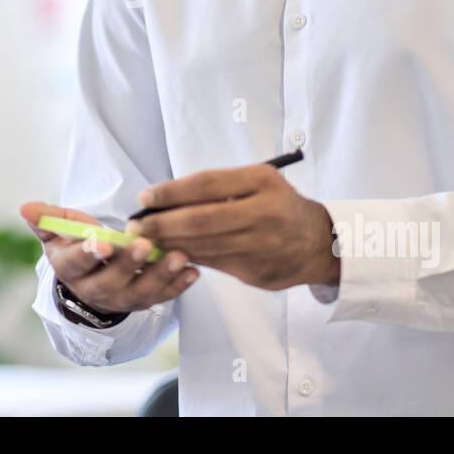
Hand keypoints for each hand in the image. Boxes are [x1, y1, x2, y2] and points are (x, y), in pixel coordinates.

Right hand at [19, 201, 199, 314]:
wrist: (91, 275)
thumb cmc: (76, 243)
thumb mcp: (59, 230)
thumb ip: (47, 218)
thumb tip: (24, 206)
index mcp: (70, 268)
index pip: (77, 263)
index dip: (89, 253)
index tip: (103, 242)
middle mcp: (93, 290)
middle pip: (111, 282)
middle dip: (129, 265)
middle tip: (145, 245)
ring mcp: (120, 299)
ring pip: (140, 293)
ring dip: (161, 276)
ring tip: (179, 257)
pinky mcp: (143, 302)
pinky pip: (161, 297)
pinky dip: (178, 286)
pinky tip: (192, 271)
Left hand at [124, 163, 338, 290]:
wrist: (318, 243)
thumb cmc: (277, 205)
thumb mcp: (258, 182)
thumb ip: (219, 187)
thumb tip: (165, 199)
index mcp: (261, 181)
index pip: (206, 184)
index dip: (171, 192)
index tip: (145, 197)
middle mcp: (263, 212)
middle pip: (201, 219)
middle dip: (162, 224)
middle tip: (136, 227)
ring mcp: (261, 245)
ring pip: (204, 245)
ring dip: (169, 244)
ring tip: (146, 242)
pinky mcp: (256, 272)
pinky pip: (213, 263)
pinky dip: (188, 257)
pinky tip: (169, 254)